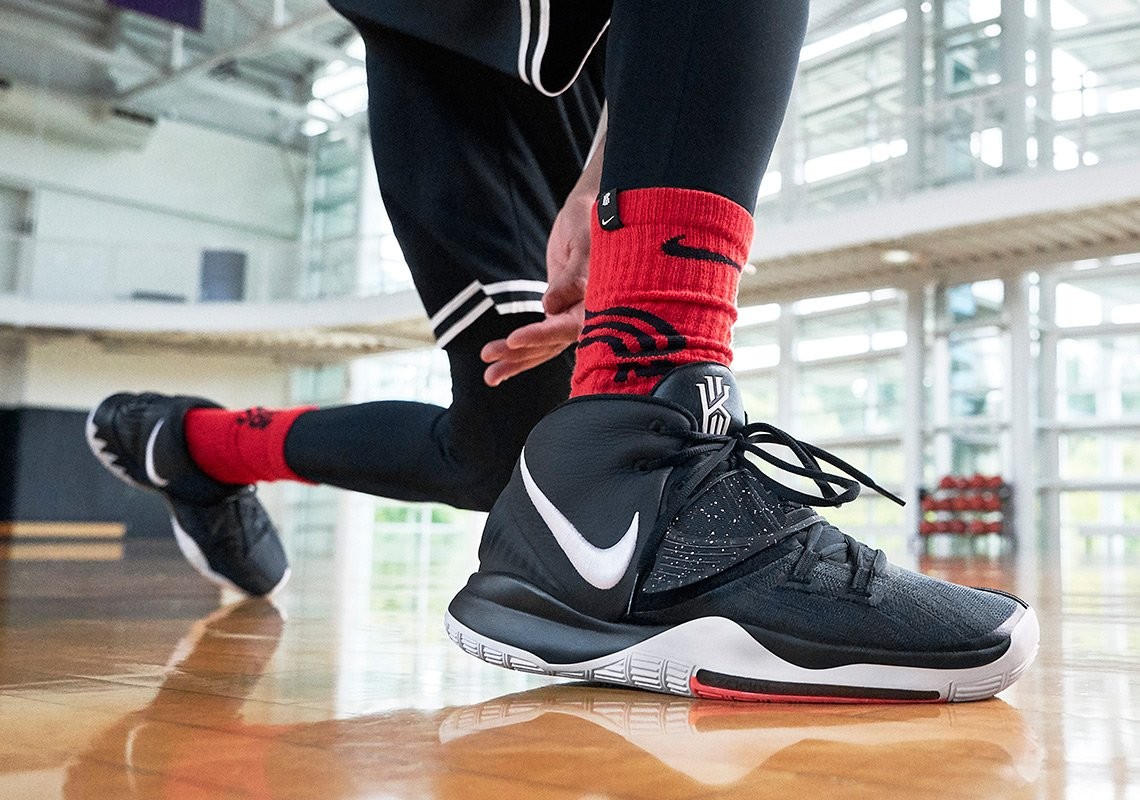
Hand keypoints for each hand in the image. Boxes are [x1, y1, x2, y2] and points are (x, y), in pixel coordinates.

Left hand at [481, 192, 591, 385]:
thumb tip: (550, 305)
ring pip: (543, 346)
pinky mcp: (560, 311)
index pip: (567, 327)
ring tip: (488, 377)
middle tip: (487, 357)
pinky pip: (541, 336)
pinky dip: (521, 350)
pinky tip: (501, 363)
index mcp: (599, 303)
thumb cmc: (594, 222)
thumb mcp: (584, 242)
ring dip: (516, 360)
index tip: (514, 339)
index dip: (540, 335)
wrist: (596, 211)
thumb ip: (572, 276)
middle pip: (550, 343)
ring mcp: (571, 315)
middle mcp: (587, 316)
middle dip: (518, 354)